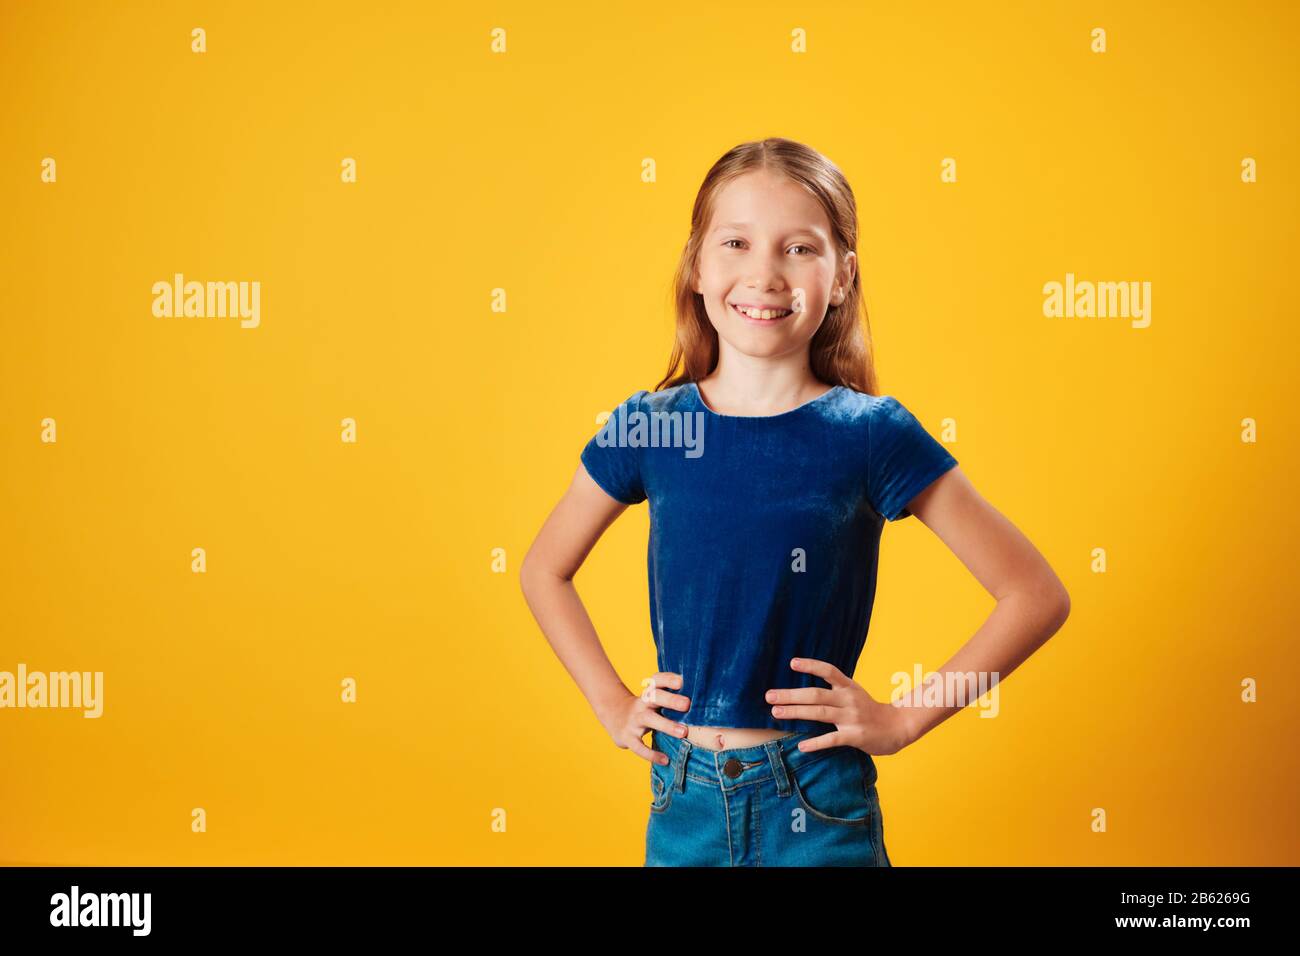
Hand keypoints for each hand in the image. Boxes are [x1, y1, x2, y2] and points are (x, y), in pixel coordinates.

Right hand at [598, 672, 690, 764]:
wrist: (613, 716)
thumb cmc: (644, 709)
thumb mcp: (653, 700)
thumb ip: (671, 701)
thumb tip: (704, 704)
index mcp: (649, 694)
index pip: (657, 681)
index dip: (668, 679)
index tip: (682, 681)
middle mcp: (641, 704)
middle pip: (654, 697)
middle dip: (671, 700)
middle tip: (688, 704)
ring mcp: (633, 720)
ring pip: (649, 719)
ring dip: (666, 725)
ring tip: (684, 732)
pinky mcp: (627, 737)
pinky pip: (639, 746)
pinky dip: (652, 754)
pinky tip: (666, 760)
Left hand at [766, 657, 915, 755]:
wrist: (898, 726)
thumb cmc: (870, 710)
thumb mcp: (854, 693)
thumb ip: (833, 690)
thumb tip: (804, 690)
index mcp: (848, 687)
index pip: (828, 671)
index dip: (811, 665)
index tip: (791, 663)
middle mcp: (848, 699)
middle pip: (815, 694)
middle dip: (790, 695)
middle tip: (769, 696)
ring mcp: (852, 717)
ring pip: (819, 713)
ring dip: (795, 713)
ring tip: (776, 713)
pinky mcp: (855, 735)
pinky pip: (832, 739)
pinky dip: (816, 743)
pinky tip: (802, 746)